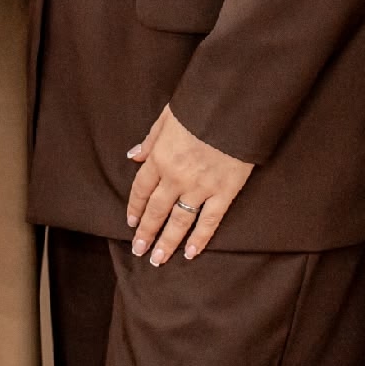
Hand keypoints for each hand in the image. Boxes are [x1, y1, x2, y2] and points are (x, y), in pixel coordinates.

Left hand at [126, 105, 253, 264]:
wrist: (234, 106)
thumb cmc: (201, 106)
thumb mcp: (168, 116)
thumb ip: (150, 139)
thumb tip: (133, 155)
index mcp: (160, 157)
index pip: (141, 189)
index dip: (135, 208)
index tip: (130, 223)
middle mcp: (176, 176)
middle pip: (156, 210)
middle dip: (146, 232)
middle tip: (139, 250)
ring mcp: (200, 187)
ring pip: (179, 221)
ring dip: (166, 242)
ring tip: (157, 259)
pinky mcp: (224, 191)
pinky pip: (209, 220)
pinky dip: (200, 239)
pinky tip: (191, 253)